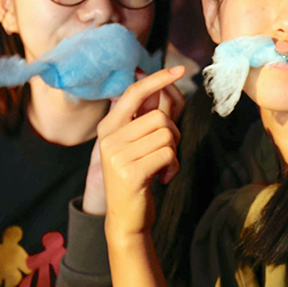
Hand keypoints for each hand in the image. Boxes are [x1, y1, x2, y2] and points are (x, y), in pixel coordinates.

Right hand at [98, 66, 184, 241]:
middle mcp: (109, 137)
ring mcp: (117, 155)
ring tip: (162, 167)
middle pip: (159, 117)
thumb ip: (150, 116)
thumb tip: (164, 86)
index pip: (134, 93)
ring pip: (166, 135)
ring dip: (174, 152)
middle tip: (166, 153)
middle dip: (173, 134)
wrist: (126, 218)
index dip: (157, 79)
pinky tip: (163, 178)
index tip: (179, 69)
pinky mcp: (131, 172)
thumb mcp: (141, 143)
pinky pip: (167, 154)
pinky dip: (173, 166)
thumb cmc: (138, 175)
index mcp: (109, 126)